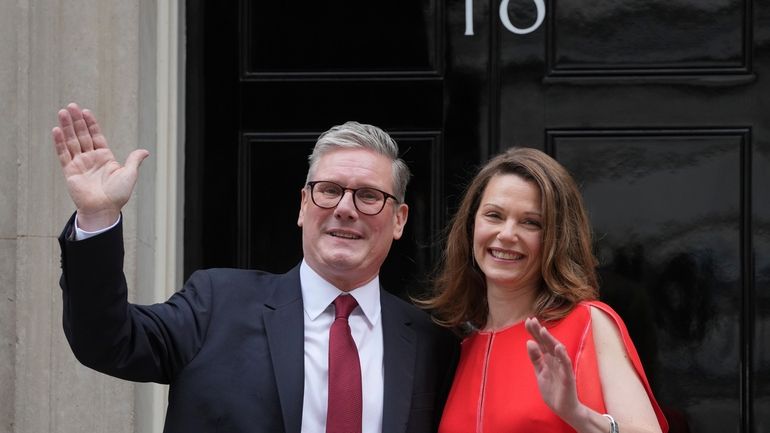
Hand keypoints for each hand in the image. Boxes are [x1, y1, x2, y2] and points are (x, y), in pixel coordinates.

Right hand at [52, 103, 148, 230]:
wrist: (105, 209)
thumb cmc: (118, 194)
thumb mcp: (130, 174)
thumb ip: (134, 160)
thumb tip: (145, 151)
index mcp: (105, 157)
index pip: (96, 135)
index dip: (91, 123)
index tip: (85, 111)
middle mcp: (91, 158)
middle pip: (82, 135)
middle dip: (77, 121)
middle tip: (71, 106)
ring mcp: (80, 163)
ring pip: (72, 141)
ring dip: (67, 127)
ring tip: (62, 112)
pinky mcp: (70, 171)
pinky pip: (64, 154)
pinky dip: (60, 142)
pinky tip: (56, 130)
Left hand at [525, 317, 584, 425]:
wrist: (564, 409)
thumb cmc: (553, 390)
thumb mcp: (540, 372)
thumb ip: (535, 358)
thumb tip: (529, 342)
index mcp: (548, 359)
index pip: (541, 342)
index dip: (535, 332)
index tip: (528, 321)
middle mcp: (556, 361)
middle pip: (548, 343)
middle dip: (540, 332)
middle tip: (532, 320)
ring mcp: (563, 368)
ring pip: (557, 351)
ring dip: (550, 340)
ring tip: (543, 330)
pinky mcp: (568, 377)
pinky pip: (566, 365)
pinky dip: (563, 356)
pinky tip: (558, 347)